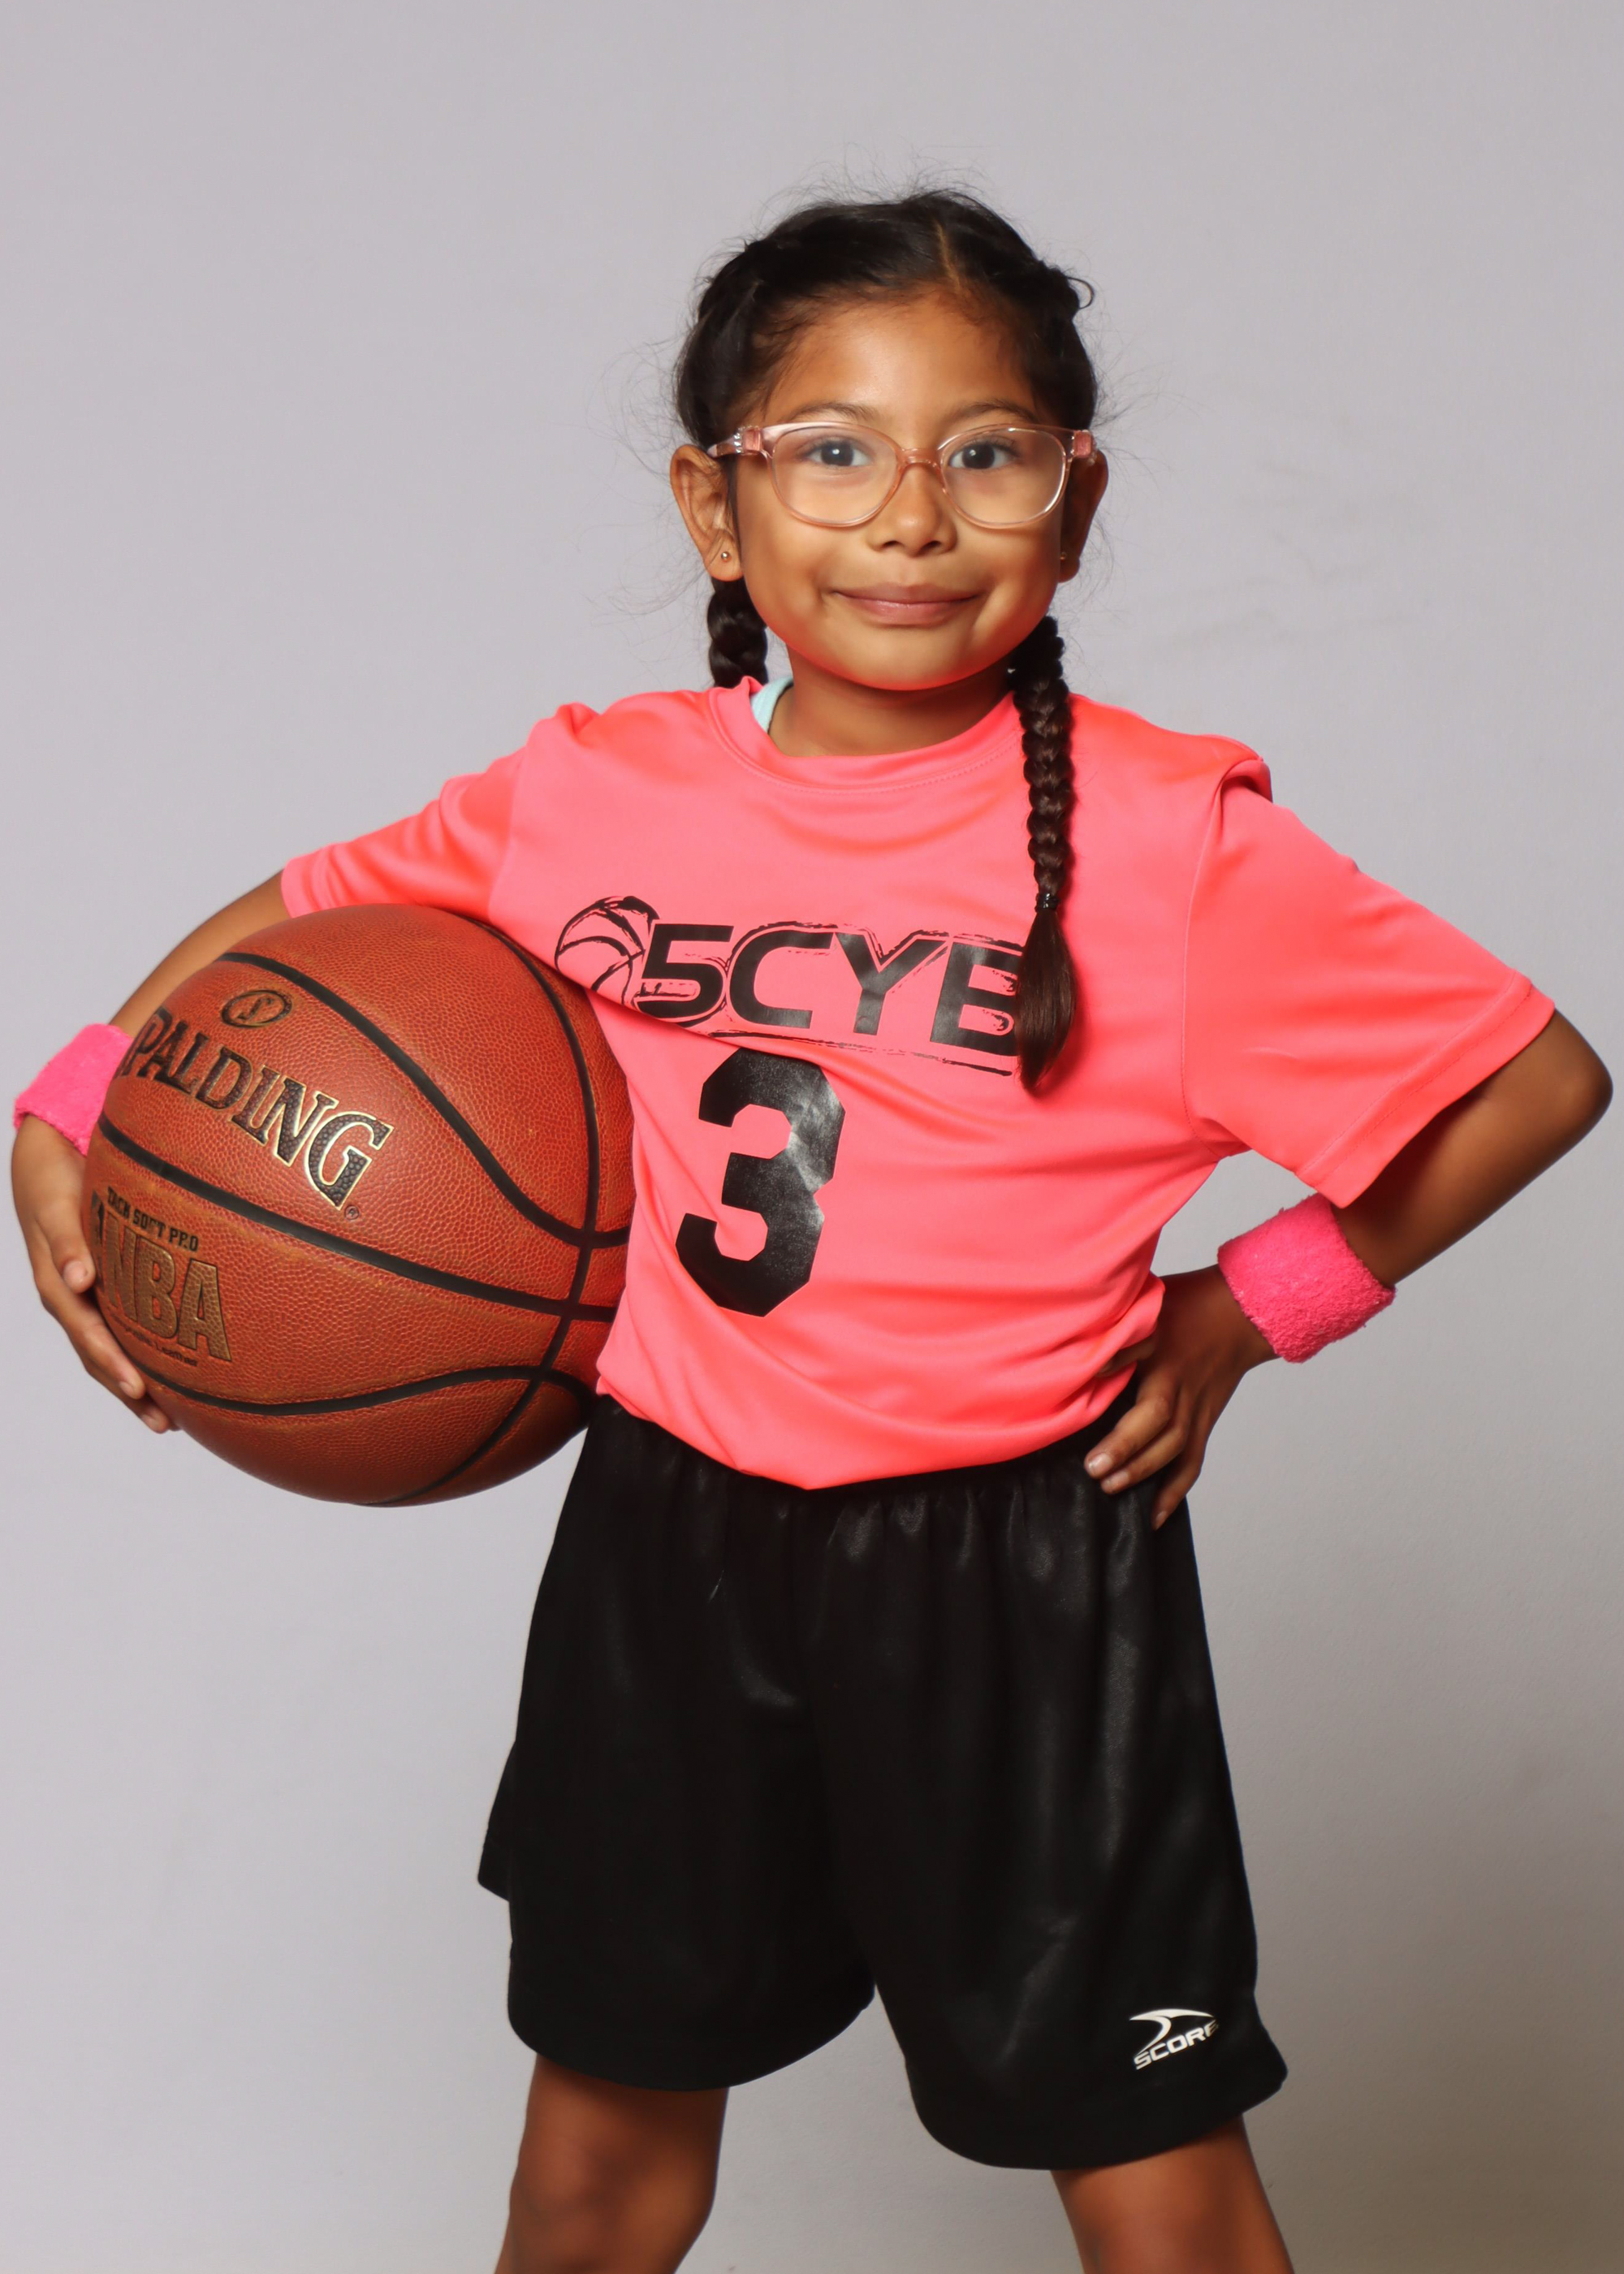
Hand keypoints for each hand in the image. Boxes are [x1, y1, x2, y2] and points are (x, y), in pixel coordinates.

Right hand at [12, 1114, 171, 1430]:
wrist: (44, 1160)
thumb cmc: (52, 1181)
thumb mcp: (56, 1207)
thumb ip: (68, 1241)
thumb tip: (80, 1278)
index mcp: (59, 1286)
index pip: (89, 1335)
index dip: (113, 1363)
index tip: (140, 1388)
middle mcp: (72, 1299)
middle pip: (100, 1356)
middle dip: (130, 1391)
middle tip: (165, 1424)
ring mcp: (85, 1297)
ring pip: (110, 1350)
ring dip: (136, 1384)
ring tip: (170, 1418)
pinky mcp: (100, 1287)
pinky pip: (120, 1328)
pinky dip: (141, 1353)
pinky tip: (171, 1370)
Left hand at [1081, 1266, 1273, 1526]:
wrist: (1241, 1313)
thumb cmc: (1186, 1304)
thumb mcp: (1149, 1304)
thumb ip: (1118, 1332)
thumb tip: (1082, 1356)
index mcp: (1165, 1355)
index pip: (1143, 1387)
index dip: (1120, 1414)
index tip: (1087, 1422)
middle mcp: (1183, 1386)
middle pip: (1161, 1424)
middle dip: (1128, 1450)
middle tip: (1093, 1470)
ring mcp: (1197, 1408)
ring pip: (1176, 1448)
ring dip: (1145, 1471)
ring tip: (1111, 1487)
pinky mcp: (1204, 1423)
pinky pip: (1191, 1462)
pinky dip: (1174, 1491)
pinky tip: (1153, 1516)